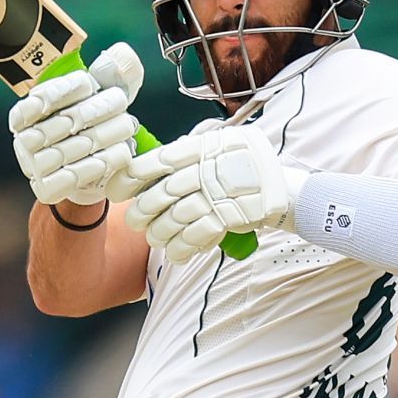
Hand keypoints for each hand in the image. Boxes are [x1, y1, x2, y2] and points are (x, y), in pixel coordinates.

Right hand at [9, 42, 143, 205]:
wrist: (87, 173)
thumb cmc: (92, 126)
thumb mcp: (100, 97)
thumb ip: (112, 73)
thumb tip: (122, 55)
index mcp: (26, 113)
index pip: (41, 98)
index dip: (65, 89)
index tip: (90, 83)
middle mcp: (24, 139)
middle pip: (61, 122)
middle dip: (95, 112)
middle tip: (123, 106)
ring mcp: (33, 166)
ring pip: (68, 149)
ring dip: (102, 137)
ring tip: (126, 128)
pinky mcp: (46, 189)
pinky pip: (70, 177)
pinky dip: (96, 165)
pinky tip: (117, 154)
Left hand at [109, 125, 305, 260]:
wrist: (282, 188)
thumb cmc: (244, 165)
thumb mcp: (219, 145)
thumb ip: (188, 152)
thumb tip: (150, 160)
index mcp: (197, 150)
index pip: (152, 163)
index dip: (128, 179)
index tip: (115, 191)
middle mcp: (203, 171)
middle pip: (158, 195)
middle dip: (141, 212)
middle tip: (136, 221)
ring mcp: (216, 195)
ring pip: (173, 219)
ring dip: (159, 234)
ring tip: (155, 239)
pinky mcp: (227, 218)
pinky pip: (194, 236)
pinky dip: (180, 247)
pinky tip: (175, 253)